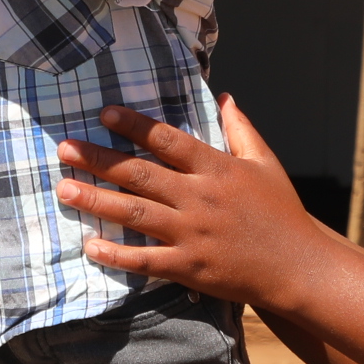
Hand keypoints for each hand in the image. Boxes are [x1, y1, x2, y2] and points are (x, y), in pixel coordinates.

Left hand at [53, 98, 323, 307]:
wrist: (299, 267)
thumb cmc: (283, 213)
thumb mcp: (266, 164)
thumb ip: (241, 129)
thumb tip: (225, 97)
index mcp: (217, 168)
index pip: (167, 139)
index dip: (134, 125)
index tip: (103, 114)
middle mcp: (200, 197)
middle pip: (140, 174)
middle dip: (98, 159)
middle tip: (64, 149)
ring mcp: (192, 233)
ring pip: (135, 213)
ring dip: (96, 200)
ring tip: (63, 189)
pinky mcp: (189, 267)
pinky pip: (146, 259)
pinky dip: (117, 254)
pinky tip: (90, 245)